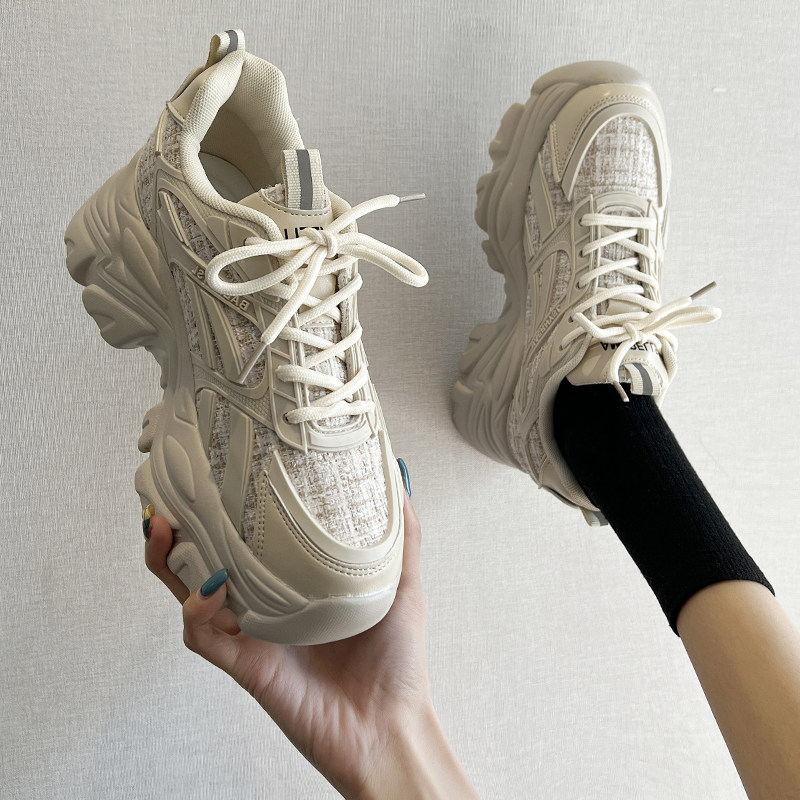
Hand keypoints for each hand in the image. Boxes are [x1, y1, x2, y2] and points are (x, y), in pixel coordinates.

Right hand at [144, 492, 472, 798]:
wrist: (390, 726)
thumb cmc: (395, 662)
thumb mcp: (402, 585)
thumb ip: (401, 539)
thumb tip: (400, 484)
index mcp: (294, 584)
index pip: (248, 540)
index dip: (226, 510)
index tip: (217, 474)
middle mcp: (265, 606)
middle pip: (204, 562)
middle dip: (179, 530)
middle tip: (171, 498)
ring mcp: (251, 634)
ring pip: (189, 594)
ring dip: (168, 563)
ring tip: (165, 531)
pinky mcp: (246, 665)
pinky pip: (204, 637)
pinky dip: (198, 611)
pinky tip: (211, 589)